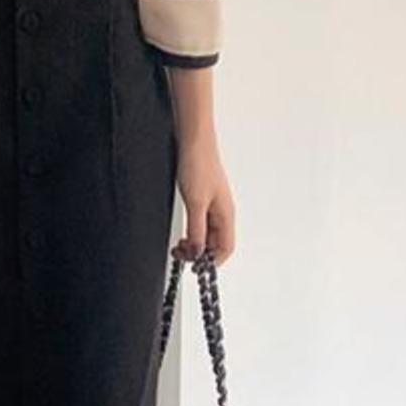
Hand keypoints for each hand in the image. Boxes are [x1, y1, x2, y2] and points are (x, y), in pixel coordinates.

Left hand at [172, 134, 235, 266]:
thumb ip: (196, 230)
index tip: (194, 265)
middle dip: (200, 252)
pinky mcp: (202, 196)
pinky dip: (191, 229)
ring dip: (194, 241)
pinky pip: (200, 221)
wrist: (193, 140)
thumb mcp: (195, 203)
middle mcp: (222, 211)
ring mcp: (213, 203)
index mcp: (226, 214)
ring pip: (207, 232)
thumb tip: (197, 253)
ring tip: (179, 245)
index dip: (211, 261)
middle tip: (180, 254)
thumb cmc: (198, 164)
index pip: (225, 248)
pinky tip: (182, 229)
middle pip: (216, 243)